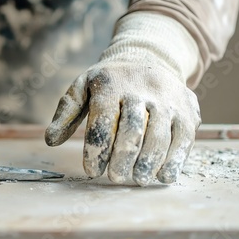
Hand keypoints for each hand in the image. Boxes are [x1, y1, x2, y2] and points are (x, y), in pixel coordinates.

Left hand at [45, 13, 201, 185]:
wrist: (148, 57)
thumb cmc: (109, 82)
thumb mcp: (83, 87)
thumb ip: (67, 113)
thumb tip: (51, 140)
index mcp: (110, 84)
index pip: (103, 119)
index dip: (97, 148)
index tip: (91, 171)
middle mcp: (142, 89)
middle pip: (133, 128)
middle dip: (123, 157)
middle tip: (116, 178)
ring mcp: (167, 99)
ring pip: (160, 135)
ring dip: (149, 162)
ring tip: (137, 180)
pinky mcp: (187, 110)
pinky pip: (184, 138)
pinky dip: (175, 160)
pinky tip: (163, 176)